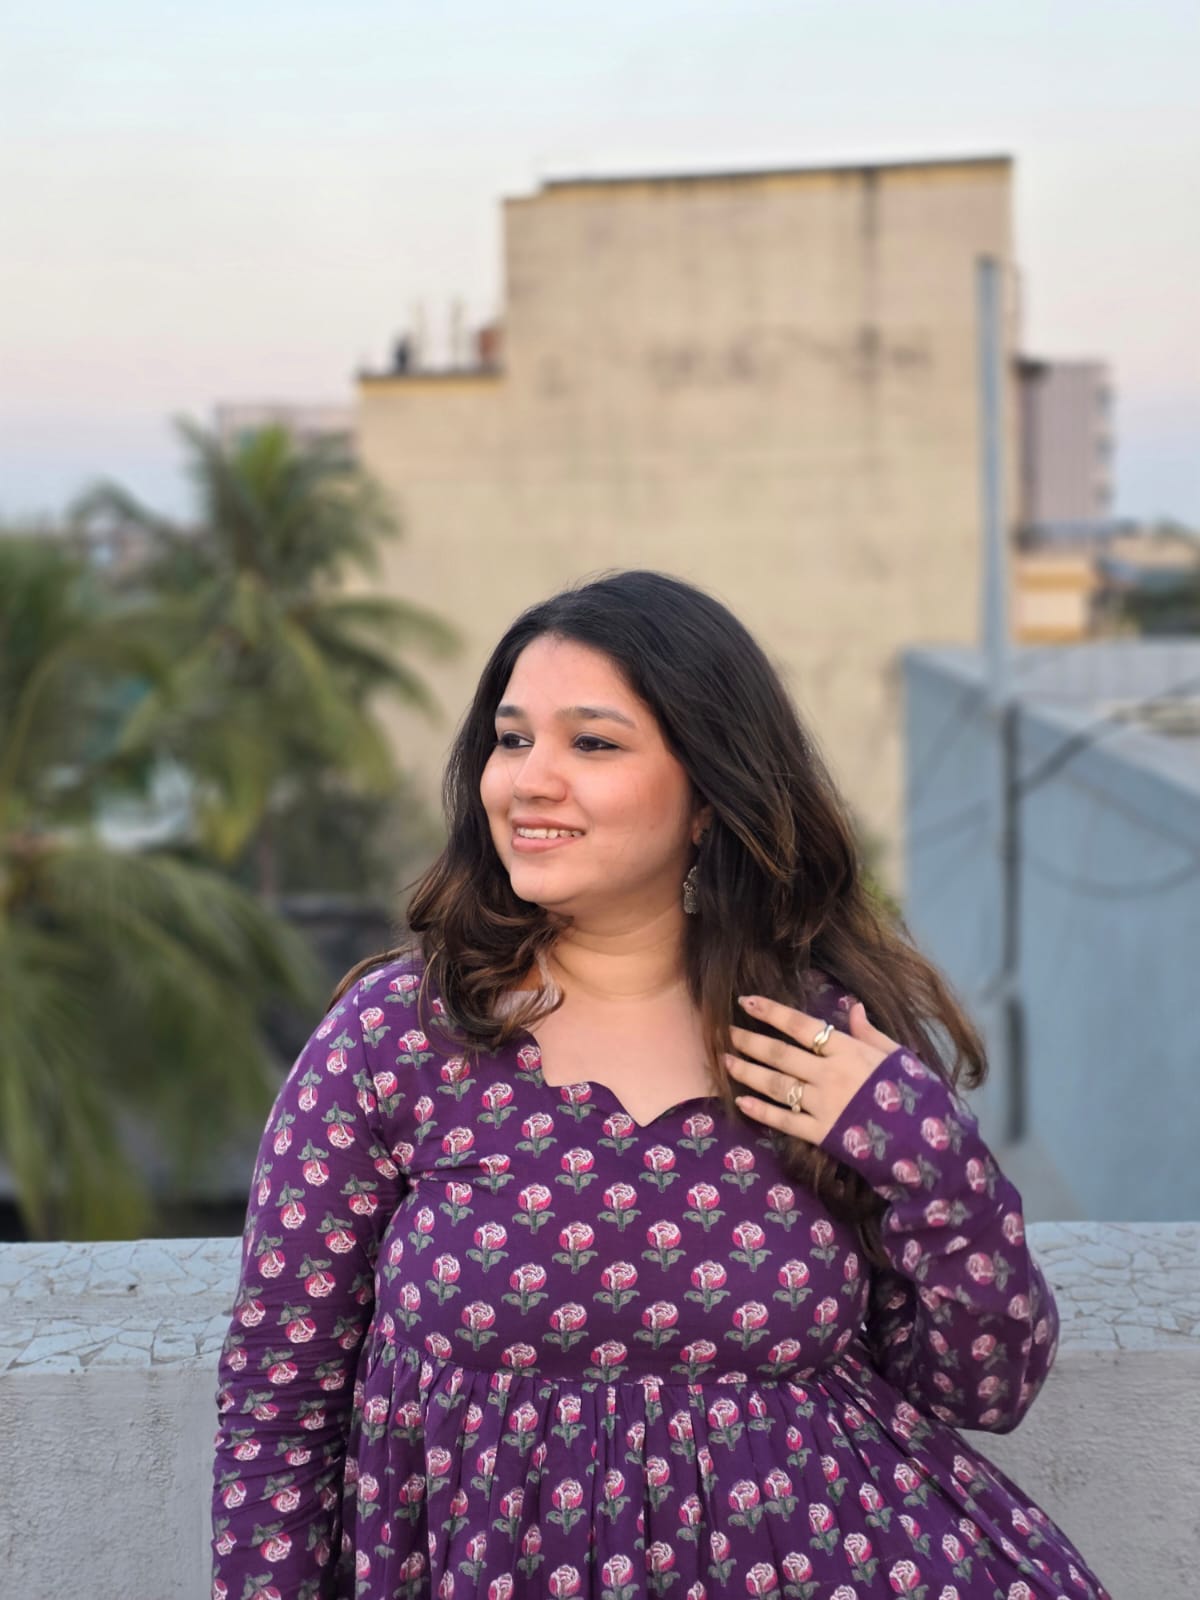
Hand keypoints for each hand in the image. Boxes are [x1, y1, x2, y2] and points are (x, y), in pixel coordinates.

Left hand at [725, 993, 901, 1144]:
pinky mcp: (822, 1134)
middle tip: (726, 1031)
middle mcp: (831, 1075)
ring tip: (725, 1061)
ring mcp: (824, 1106)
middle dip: (750, 1041)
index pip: (802, 1026)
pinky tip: (742, 1103)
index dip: (772, 1012)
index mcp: (849, 1051)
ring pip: (777, 1086)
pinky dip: (761, 1111)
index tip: (747, 1001)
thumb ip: (870, 1033)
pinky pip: (785, 1121)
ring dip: (748, 1072)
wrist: (927, 1142)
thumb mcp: (898, 1055)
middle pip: (780, 1055)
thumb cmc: (915, 1093)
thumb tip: (853, 1008)